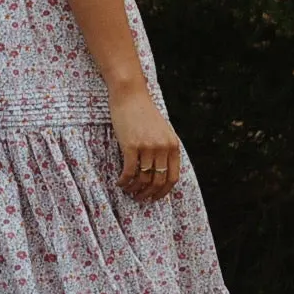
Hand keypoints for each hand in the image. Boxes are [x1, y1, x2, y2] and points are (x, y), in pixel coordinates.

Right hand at [108, 82, 181, 201]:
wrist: (130, 95)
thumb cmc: (144, 113)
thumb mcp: (162, 131)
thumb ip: (164, 149)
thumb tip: (159, 173)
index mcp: (173, 146)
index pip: (173, 178)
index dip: (163, 192)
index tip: (155, 198)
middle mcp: (163, 148)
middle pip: (158, 181)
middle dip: (148, 194)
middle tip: (139, 198)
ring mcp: (147, 147)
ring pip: (143, 179)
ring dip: (134, 189)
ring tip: (128, 190)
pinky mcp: (131, 146)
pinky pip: (129, 171)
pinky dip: (124, 181)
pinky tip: (120, 182)